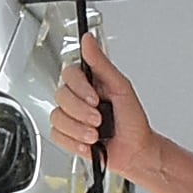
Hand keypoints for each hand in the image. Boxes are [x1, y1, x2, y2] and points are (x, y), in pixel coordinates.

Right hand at [51, 25, 155, 177]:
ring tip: (96, 134)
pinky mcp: (67, 136)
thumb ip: (101, 63)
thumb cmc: (133, 122)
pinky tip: (88, 144)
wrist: (135, 152)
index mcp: (90, 82)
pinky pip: (57, 136)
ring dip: (79, 129)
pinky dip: (74, 142)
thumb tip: (88, 40)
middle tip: (99, 119)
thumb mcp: (121, 87)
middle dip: (81, 112)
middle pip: (61, 96)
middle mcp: (78, 98)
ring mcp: (71, 117)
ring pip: (57, 117)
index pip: (69, 74)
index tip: (95, 99)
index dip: (80, 88)